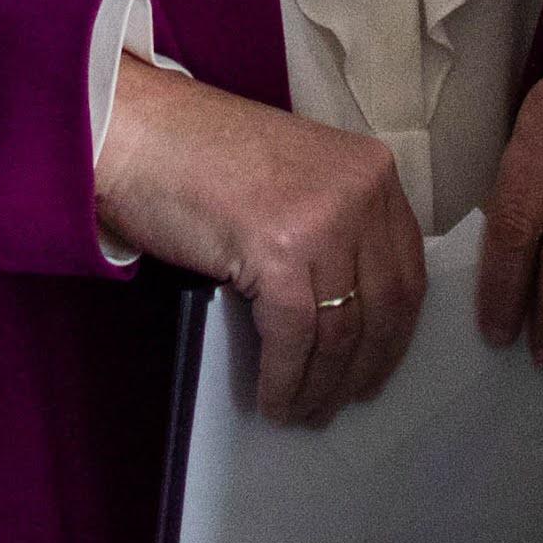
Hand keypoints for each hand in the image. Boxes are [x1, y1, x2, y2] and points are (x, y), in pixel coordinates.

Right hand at [95, 60, 425, 425]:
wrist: (136, 131)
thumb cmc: (199, 153)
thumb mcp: (296, 174)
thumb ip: (333, 221)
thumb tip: (347, 304)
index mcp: (370, 170)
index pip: (406, 266)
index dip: (395, 328)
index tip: (380, 363)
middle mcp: (359, 191)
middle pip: (383, 304)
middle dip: (365, 364)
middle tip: (345, 400)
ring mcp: (323, 221)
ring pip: (339, 330)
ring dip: (321, 384)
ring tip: (303, 412)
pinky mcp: (279, 252)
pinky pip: (293, 337)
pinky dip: (285, 379)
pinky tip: (274, 400)